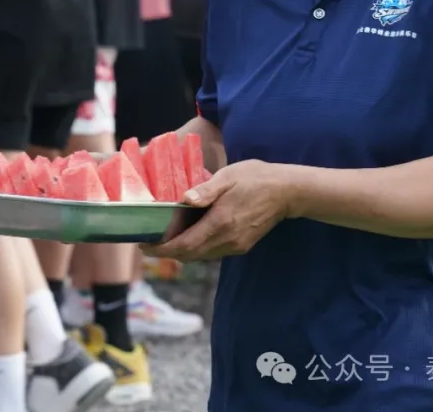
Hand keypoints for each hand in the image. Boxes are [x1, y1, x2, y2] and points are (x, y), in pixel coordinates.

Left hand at [142, 160, 292, 261]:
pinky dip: (197, 247)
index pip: (184, 246)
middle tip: (150, 242)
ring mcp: (235, 245)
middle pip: (190, 255)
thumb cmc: (255, 178)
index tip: (145, 246)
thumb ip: (206, 190)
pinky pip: (212, 252)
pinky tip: (191, 235)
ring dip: (182, 251)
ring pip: (201, 256)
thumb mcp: (229, 176)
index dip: (162, 250)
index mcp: (221, 222)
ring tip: (166, 238)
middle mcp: (227, 239)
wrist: (287, 192)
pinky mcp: (241, 246)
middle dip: (167, 252)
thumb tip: (185, 199)